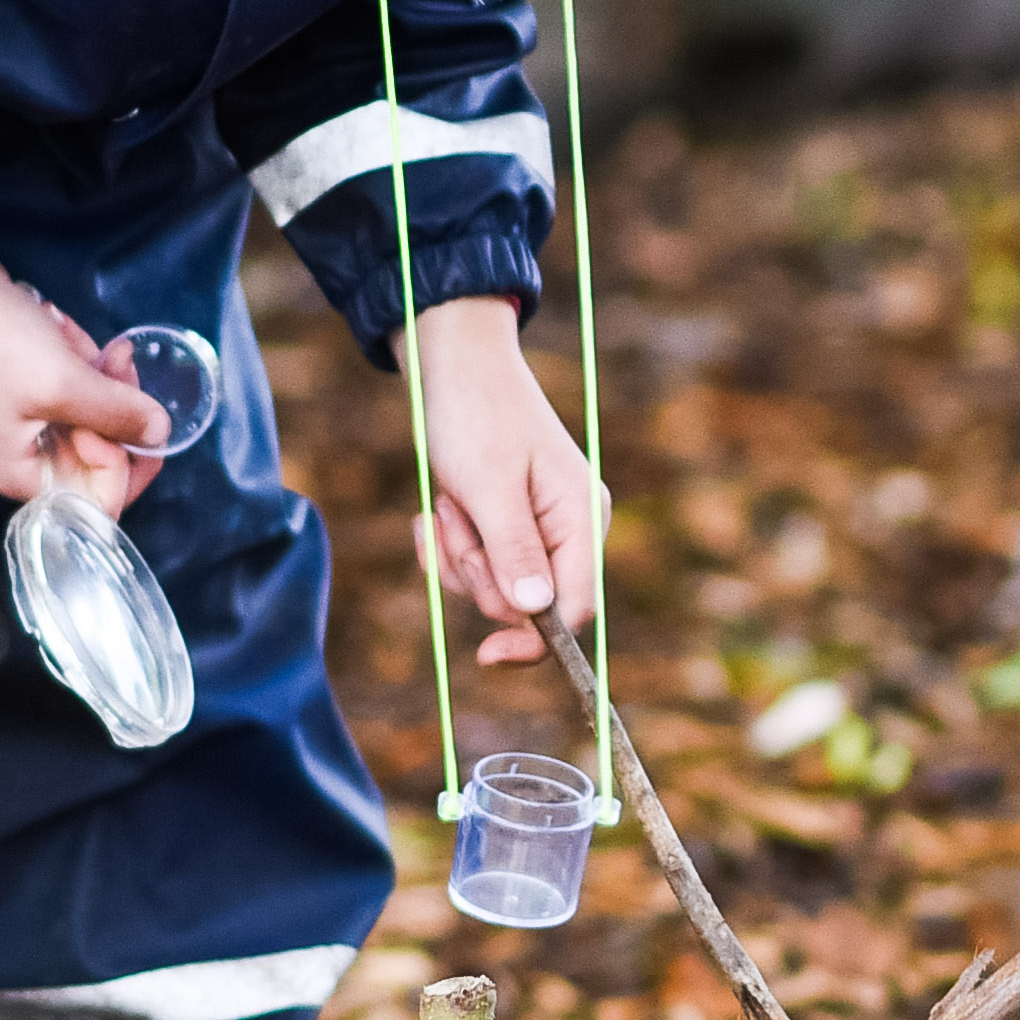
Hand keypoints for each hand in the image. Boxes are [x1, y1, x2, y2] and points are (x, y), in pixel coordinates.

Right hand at [0, 266, 161, 511]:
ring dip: (96, 370)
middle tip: (120, 358)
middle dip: (117, 401)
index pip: (96, 500)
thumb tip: (161, 434)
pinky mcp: (24, 388)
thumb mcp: (65, 383)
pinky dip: (75, 358)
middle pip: (98, 451)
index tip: (128, 416)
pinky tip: (61, 326)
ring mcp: (21, 421)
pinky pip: (70, 385)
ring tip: (74, 333)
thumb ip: (118, 414)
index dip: (124, 463)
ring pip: (90, 411)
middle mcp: (20, 457)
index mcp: (21, 475)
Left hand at [411, 296, 600, 664]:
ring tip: (449, 501)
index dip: (534, 638)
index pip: (574, 607)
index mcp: (582, 517)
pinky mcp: (507, 525)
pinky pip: (475, 565)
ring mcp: (538, 528)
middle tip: (456, 518)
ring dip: (457, 553)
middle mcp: (568, 528)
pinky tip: (437, 508)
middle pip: (525, 602)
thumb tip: (536, 613)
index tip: (486, 654)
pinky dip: (448, 544)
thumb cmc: (475, 415)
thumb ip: (514, 549)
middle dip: (477, 571)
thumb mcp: (489, 485)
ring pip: (493, 586)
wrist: (453, 365)